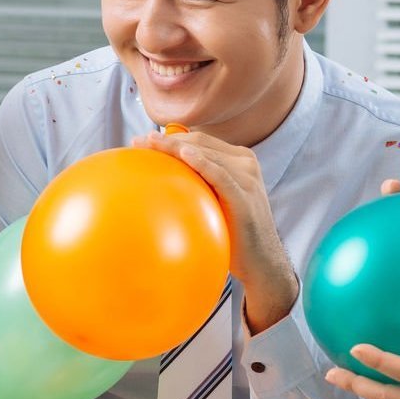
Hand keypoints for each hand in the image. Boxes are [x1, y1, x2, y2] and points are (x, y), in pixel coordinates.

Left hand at [133, 129, 298, 332]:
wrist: (261, 261)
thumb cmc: (235, 233)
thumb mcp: (217, 202)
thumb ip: (200, 186)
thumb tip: (162, 182)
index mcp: (239, 160)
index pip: (200, 141)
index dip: (171, 137)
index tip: (143, 140)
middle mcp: (245, 164)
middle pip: (200, 142)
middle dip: (167, 140)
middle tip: (138, 142)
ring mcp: (247, 178)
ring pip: (207, 153)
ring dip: (176, 147)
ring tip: (150, 145)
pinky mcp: (245, 196)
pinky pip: (219, 174)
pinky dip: (201, 162)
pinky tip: (183, 155)